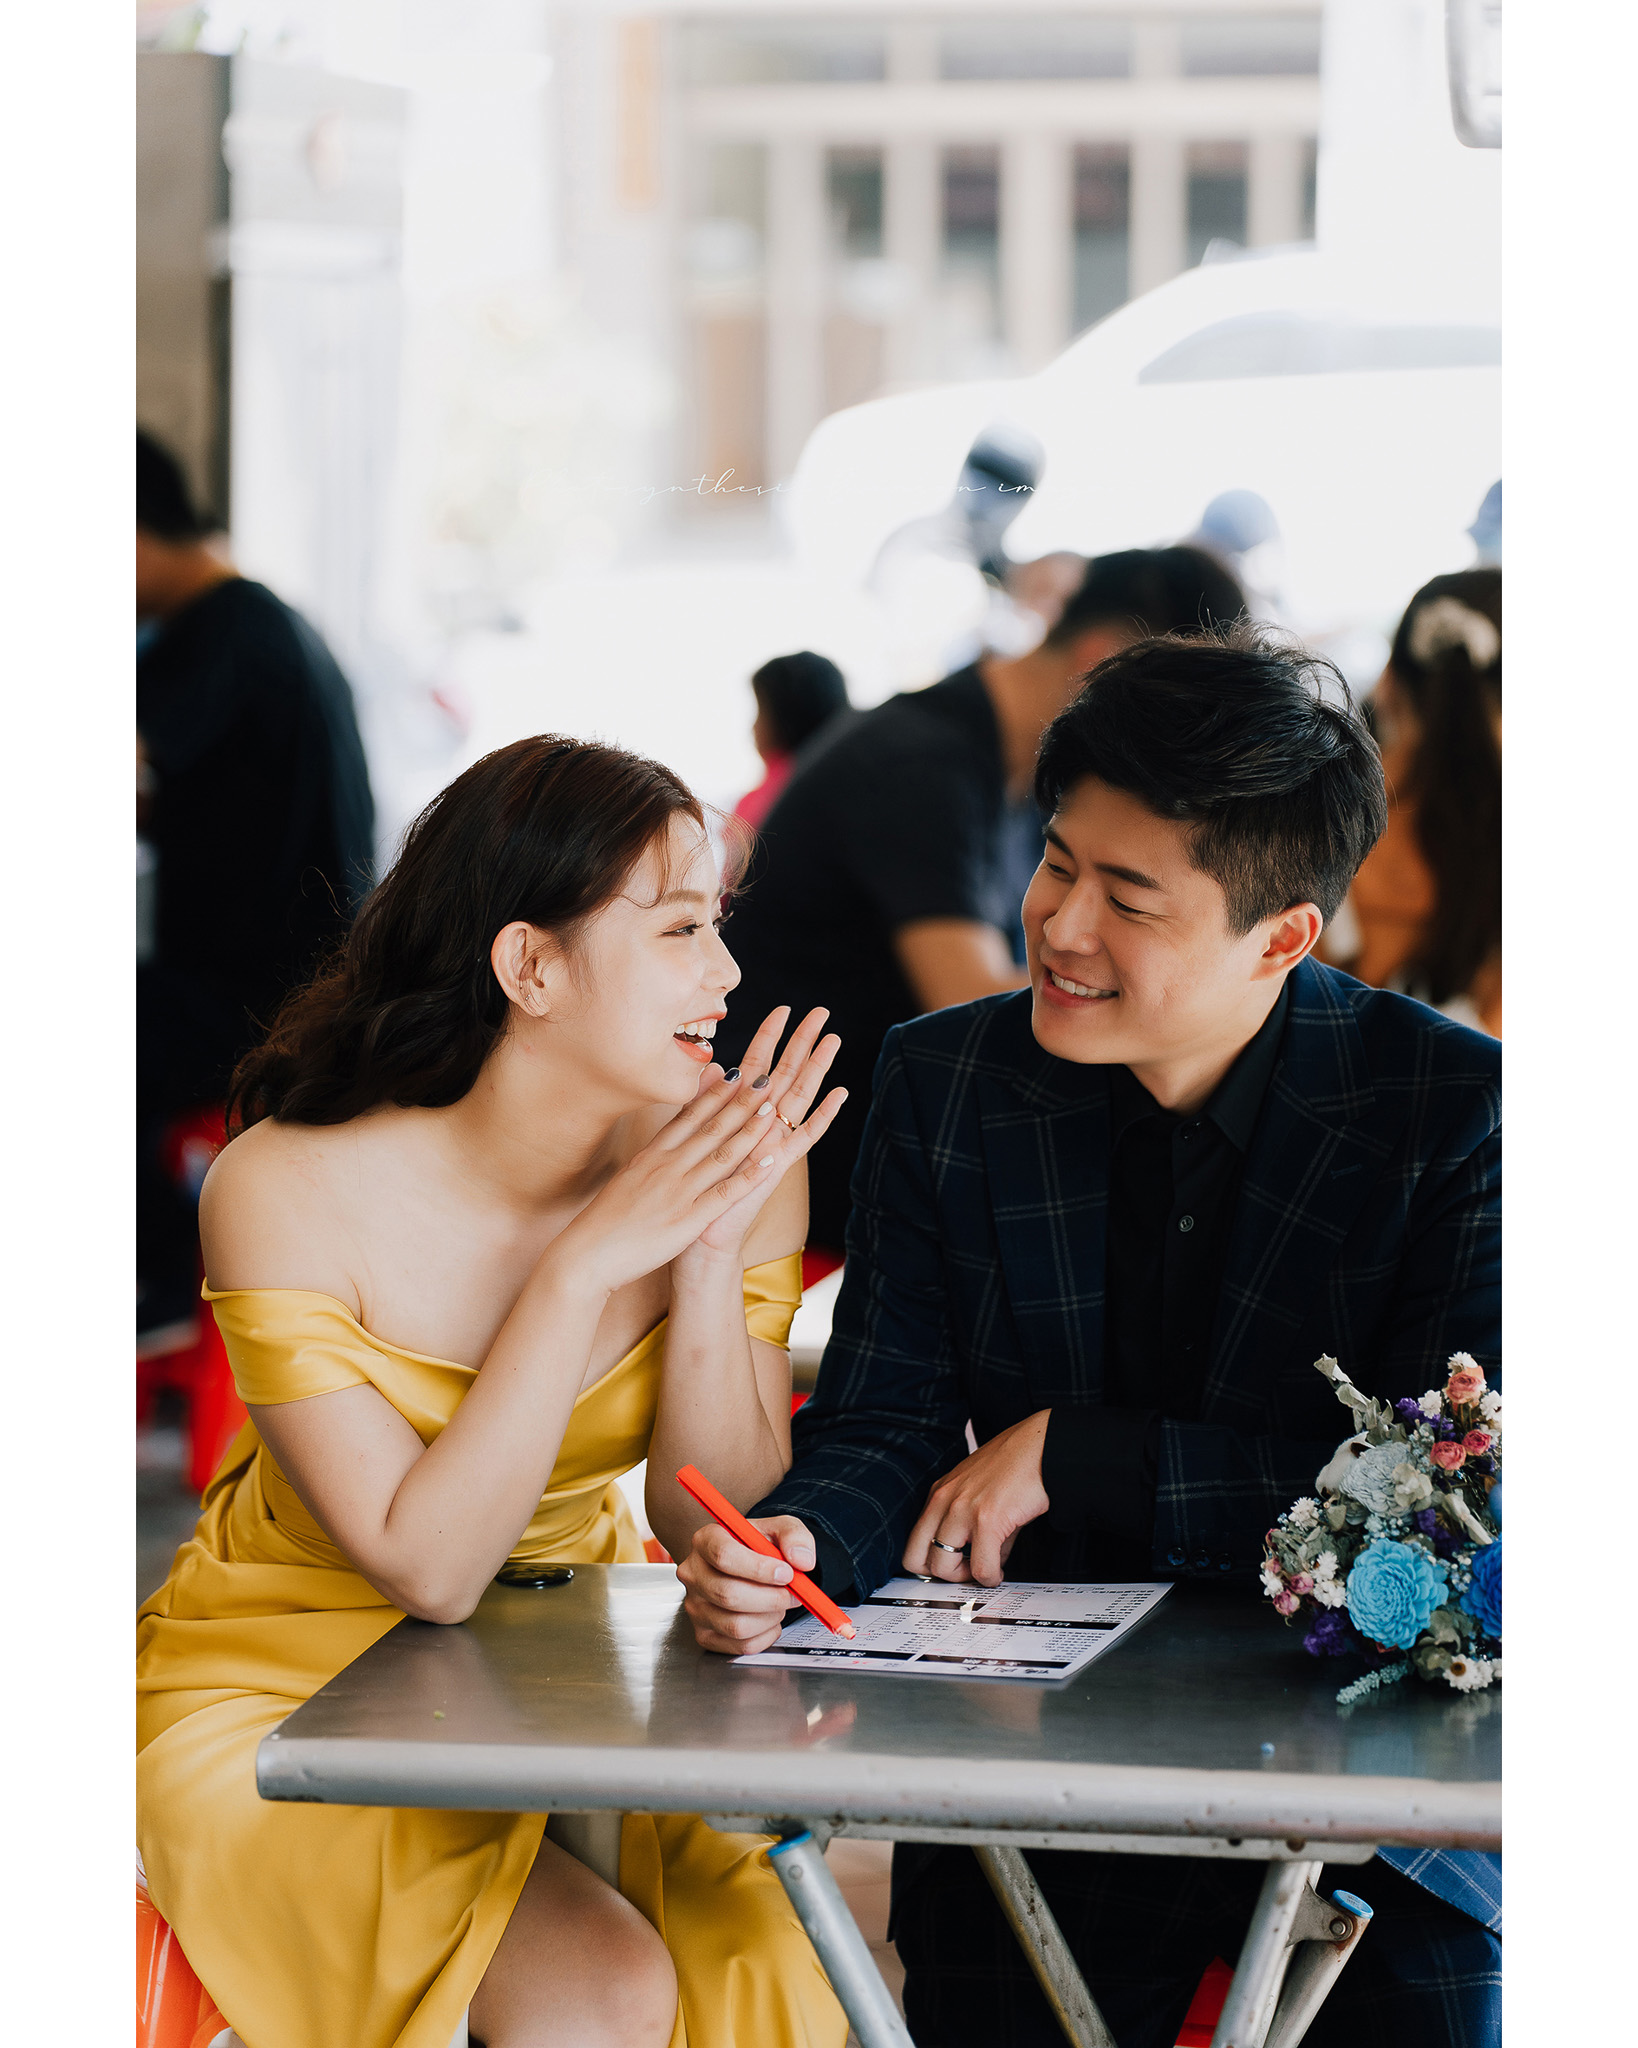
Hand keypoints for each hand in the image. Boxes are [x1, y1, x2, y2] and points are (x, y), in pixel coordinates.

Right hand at [549, 1065, 795, 1295]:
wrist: (586, 1255)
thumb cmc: (604, 1223)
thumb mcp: (626, 1180)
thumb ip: (648, 1161)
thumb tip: (659, 1146)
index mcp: (650, 1156)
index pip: (687, 1117)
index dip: (714, 1095)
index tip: (734, 1074)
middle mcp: (665, 1167)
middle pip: (709, 1128)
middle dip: (739, 1104)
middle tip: (764, 1081)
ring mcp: (678, 1192)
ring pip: (722, 1154)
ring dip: (750, 1131)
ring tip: (772, 1111)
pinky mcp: (687, 1220)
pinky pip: (724, 1193)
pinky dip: (749, 1176)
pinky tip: (770, 1162)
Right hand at [677, 1515, 815, 1654]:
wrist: (749, 1565)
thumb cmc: (758, 1546)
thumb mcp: (780, 1528)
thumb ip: (795, 1536)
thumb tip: (801, 1560)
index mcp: (706, 1540)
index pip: (724, 1555)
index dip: (759, 1568)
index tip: (786, 1573)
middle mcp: (694, 1573)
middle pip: (729, 1594)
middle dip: (771, 1598)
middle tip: (793, 1593)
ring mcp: (695, 1607)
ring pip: (736, 1625)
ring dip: (770, 1617)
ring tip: (779, 1603)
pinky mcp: (704, 1634)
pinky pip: (741, 1645)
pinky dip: (766, 1635)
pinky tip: (770, 1618)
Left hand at [688, 1006, 845, 1259]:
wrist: (699, 1235)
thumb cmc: (695, 1190)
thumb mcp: (696, 1136)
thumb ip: (707, 1100)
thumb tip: (714, 1065)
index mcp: (741, 1115)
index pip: (757, 1065)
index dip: (769, 1036)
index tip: (783, 1007)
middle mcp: (762, 1125)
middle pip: (786, 1073)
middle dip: (802, 1042)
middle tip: (822, 1012)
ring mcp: (773, 1144)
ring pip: (799, 1098)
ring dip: (817, 1069)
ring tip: (835, 1039)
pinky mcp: (778, 1166)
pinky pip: (804, 1138)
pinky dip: (822, 1116)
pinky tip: (840, 1094)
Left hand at [902, 1411, 1051, 1586]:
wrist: (1040, 1446)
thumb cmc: (1014, 1464)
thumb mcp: (980, 1492)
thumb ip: (974, 1528)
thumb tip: (983, 1562)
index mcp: (939, 1494)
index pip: (912, 1544)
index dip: (930, 1564)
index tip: (952, 1567)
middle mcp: (944, 1501)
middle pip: (916, 1560)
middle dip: (941, 1576)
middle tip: (965, 1573)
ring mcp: (962, 1510)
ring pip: (943, 1567)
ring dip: (966, 1578)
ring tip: (985, 1571)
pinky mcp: (987, 1520)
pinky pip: (981, 1568)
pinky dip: (991, 1577)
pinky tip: (1000, 1571)